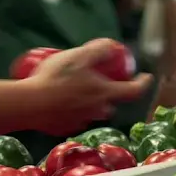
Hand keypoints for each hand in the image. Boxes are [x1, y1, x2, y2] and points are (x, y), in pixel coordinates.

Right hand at [24, 38, 151, 135]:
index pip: (134, 91)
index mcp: (104, 94)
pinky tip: (59, 102)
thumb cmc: (55, 78)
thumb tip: (112, 46)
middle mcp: (97, 111)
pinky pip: (73, 118)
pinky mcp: (65, 128)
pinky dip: (71, 111)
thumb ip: (98, 50)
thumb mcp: (78, 56)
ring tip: (75, 90)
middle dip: (108, 93)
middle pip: (110, 103)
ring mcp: (81, 122)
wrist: (30, 104)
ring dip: (88, 102)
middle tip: (99, 81)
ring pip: (91, 112)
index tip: (145, 76)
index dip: (143, 83)